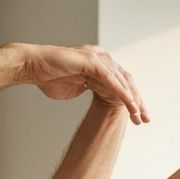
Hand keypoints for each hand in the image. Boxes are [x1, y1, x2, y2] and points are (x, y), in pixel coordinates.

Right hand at [21, 43, 148, 124]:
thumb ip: (86, 90)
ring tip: (138, 115)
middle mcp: (102, 60)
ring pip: (121, 81)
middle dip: (137, 102)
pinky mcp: (92, 61)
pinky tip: (129, 104)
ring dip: (132, 99)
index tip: (136, 119)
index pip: (120, 85)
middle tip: (144, 119)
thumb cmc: (49, 78)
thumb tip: (92, 97)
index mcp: (99, 67)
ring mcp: (98, 58)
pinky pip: (111, 79)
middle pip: (126, 82)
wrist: (34, 67)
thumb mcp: (73, 88)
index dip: (129, 102)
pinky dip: (121, 92)